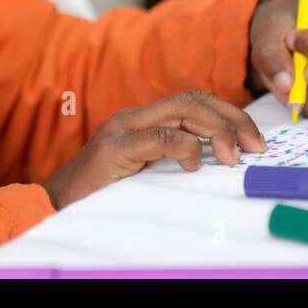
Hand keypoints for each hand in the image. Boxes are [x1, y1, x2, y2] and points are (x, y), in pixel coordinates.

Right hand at [39, 90, 266, 209]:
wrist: (51, 209)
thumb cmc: (99, 199)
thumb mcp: (144, 175)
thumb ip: (172, 162)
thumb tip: (221, 163)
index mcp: (140, 120)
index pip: (193, 100)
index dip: (229, 114)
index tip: (254, 141)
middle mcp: (131, 117)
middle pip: (193, 98)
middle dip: (232, 117)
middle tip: (256, 146)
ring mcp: (121, 129)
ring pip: (181, 108)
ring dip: (216, 129)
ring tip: (231, 156)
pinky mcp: (112, 150)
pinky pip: (159, 136)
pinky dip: (185, 147)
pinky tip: (194, 164)